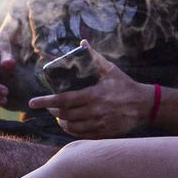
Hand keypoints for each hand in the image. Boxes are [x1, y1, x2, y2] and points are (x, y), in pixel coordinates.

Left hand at [27, 50, 150, 137]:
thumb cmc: (125, 85)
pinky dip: (72, 130)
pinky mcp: (104, 133)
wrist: (145, 105)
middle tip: (48, 106)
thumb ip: (94, 57)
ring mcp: (99, 124)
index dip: (46, 101)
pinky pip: (82, 135)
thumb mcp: (110, 70)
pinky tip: (69, 124)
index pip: (63, 100)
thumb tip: (82, 42)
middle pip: (64, 115)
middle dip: (52, 111)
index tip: (32, 102)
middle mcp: (95, 111)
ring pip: (71, 127)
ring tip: (58, 115)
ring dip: (61, 121)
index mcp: (94, 95)